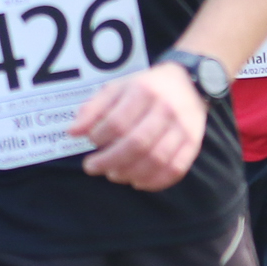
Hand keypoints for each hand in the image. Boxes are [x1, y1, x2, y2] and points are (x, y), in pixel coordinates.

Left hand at [70, 61, 208, 189]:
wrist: (189, 82)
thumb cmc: (146, 88)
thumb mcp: (117, 88)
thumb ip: (93, 109)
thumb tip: (72, 132)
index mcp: (144, 91)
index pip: (118, 122)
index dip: (99, 137)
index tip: (91, 142)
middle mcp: (166, 109)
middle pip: (137, 144)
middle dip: (109, 161)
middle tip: (92, 167)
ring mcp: (183, 128)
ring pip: (156, 160)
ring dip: (129, 173)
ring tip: (113, 174)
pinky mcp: (194, 143)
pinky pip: (175, 169)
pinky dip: (154, 181)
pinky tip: (137, 182)